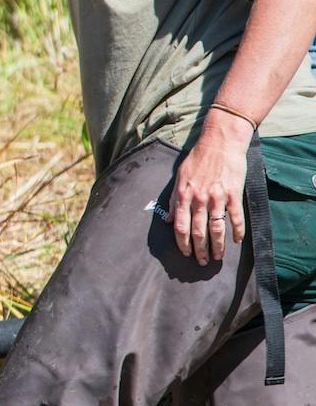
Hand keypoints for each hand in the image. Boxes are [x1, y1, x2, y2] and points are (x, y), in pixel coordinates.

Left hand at [170, 111, 250, 264]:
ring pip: (217, 229)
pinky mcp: (234, 194)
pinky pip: (236, 218)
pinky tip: (236, 241)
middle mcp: (199, 198)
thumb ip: (174, 199)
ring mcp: (218, 197)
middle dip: (200, 250)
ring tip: (218, 257)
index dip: (182, 242)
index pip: (180, 225)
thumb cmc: (198, 159)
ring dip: (218, 246)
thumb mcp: (179, 177)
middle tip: (202, 262)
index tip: (185, 253)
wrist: (219, 142)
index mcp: (184, 194)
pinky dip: (237, 232)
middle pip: (198, 231)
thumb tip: (168, 219)